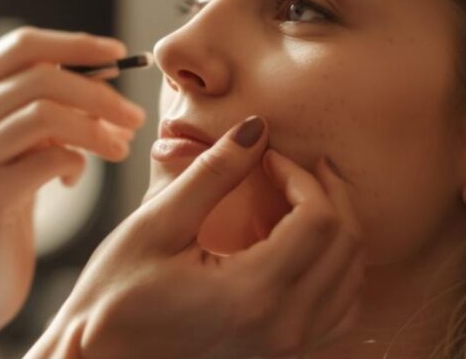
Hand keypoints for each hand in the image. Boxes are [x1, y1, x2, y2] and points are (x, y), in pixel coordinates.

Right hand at [0, 27, 145, 358]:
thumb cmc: (8, 190)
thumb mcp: (24, 134)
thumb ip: (53, 98)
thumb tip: (111, 66)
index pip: (23, 44)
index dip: (76, 44)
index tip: (121, 54)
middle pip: (40, 77)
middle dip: (99, 94)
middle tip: (134, 116)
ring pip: (46, 114)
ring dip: (96, 129)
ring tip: (118, 147)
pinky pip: (50, 160)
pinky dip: (76, 164)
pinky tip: (73, 178)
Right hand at [26, 116, 363, 358]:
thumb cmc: (113, 296)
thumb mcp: (157, 225)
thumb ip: (213, 174)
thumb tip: (256, 129)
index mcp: (253, 294)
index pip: (318, 221)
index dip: (302, 176)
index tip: (268, 156)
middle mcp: (282, 328)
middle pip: (346, 248)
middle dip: (328, 194)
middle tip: (295, 165)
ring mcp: (285, 348)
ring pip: (352, 281)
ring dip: (338, 231)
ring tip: (303, 198)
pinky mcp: (279, 355)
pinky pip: (338, 312)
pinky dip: (335, 272)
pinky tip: (303, 247)